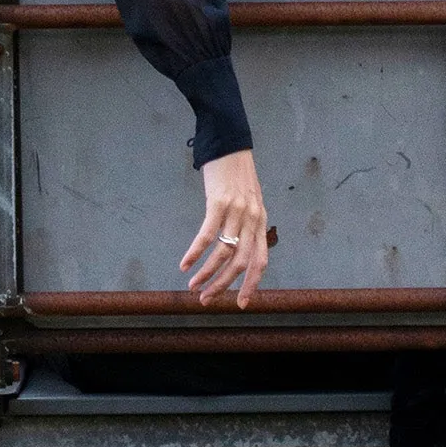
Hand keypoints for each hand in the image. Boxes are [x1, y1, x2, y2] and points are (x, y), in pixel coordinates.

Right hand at [182, 149, 268, 308]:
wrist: (229, 142)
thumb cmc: (236, 172)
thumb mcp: (250, 199)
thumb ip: (248, 222)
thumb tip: (238, 248)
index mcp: (260, 221)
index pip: (260, 261)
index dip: (251, 284)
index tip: (240, 304)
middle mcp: (252, 219)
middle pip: (240, 262)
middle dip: (223, 285)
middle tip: (207, 299)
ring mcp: (236, 211)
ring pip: (223, 253)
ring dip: (206, 274)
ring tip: (193, 286)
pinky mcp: (219, 202)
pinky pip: (206, 235)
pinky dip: (195, 253)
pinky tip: (185, 264)